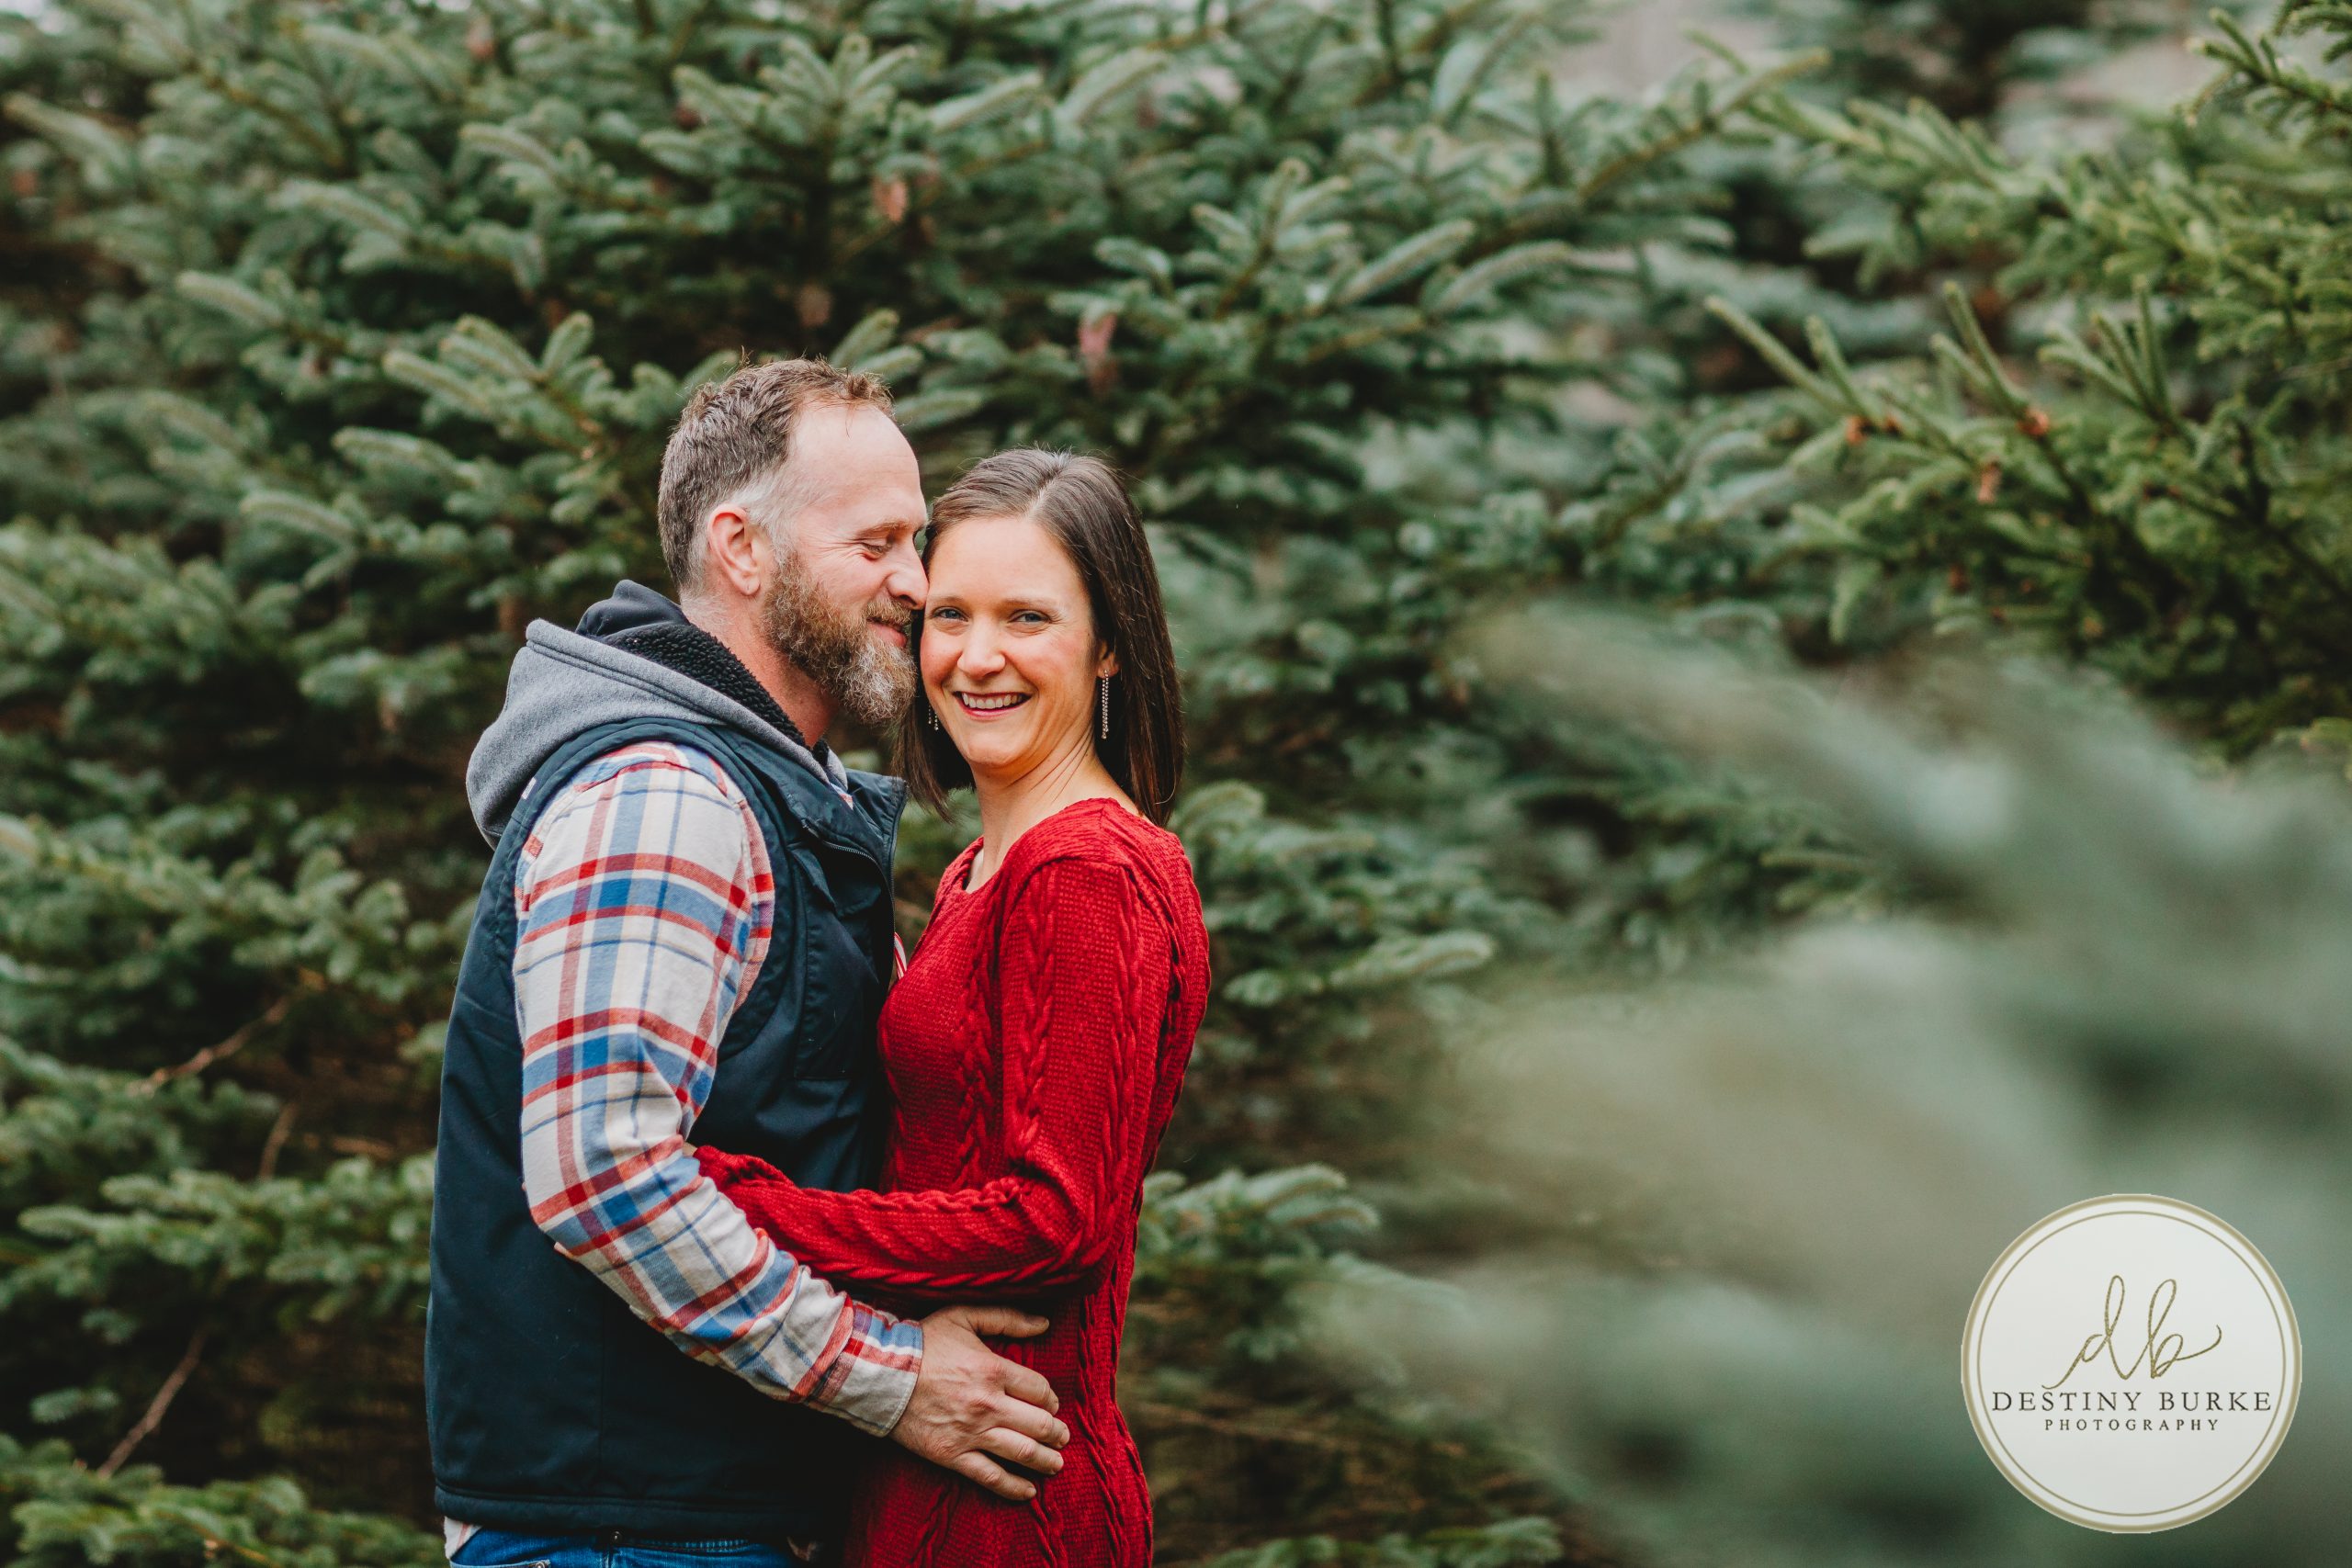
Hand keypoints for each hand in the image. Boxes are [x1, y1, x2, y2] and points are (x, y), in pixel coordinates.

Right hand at [890, 1303, 1069, 1500]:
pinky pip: (991, 1477)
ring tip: (1057, 1464)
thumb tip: (1044, 1322)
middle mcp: (988, 1404)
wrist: (880, 1374)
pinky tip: (1029, 1491)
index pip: (1041, 1391)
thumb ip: (1007, 1318)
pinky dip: (1014, 1487)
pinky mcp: (953, 1455)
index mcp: (994, 1369)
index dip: (1052, 1400)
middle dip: (1057, 1433)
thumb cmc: (923, 1342)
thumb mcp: (964, 1316)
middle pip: (1039, 1424)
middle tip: (1063, 1437)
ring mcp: (971, 1433)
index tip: (1052, 1405)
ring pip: (1022, 1452)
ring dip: (1047, 1460)